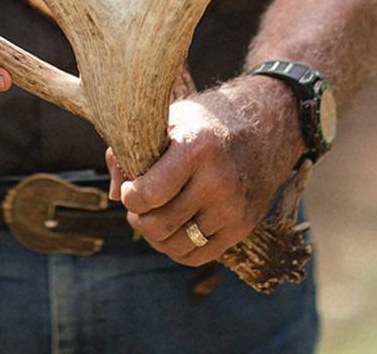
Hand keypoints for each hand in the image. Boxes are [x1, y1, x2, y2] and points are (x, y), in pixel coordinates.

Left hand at [105, 77, 303, 264]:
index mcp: (196, 147)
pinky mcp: (241, 229)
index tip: (129, 187)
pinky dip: (176, 248)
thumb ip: (132, 151)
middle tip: (138, 205)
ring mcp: (232, 209)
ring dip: (154, 236)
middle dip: (138, 218)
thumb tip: (113, 194)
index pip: (148, 194)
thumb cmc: (204, 125)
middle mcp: (218, 182)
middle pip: (158, 225)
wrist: (263, 130)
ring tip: (153, 216)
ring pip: (174, 246)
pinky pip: (196, 256)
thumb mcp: (169, 121)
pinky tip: (173, 228)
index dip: (129, 196)